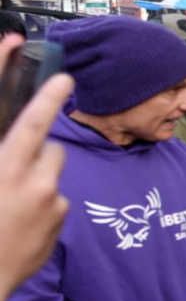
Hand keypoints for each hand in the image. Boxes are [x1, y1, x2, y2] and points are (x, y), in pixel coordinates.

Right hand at [0, 74, 73, 300]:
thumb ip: (3, 158)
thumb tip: (14, 148)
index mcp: (5, 167)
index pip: (32, 124)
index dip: (48, 98)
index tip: (65, 78)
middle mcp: (32, 181)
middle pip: (52, 148)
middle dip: (39, 152)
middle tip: (16, 169)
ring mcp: (51, 202)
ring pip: (54, 175)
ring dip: (40, 180)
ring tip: (14, 203)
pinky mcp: (62, 220)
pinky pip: (56, 201)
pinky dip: (43, 205)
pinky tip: (22, 222)